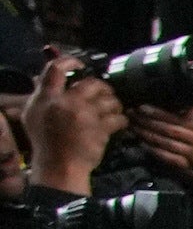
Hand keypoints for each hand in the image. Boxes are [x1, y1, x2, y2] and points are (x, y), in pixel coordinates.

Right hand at [22, 61, 120, 196]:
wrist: (59, 167)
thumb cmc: (45, 142)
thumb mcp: (34, 115)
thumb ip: (42, 96)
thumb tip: (51, 81)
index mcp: (46, 97)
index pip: (55, 69)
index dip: (70, 61)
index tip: (79, 64)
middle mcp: (66, 102)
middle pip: (91, 83)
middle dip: (102, 86)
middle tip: (104, 93)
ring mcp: (85, 115)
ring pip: (109, 99)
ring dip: (114, 103)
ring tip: (113, 108)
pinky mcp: (100, 128)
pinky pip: (119, 117)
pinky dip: (122, 120)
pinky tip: (119, 123)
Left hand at [123, 103, 192, 190]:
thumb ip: (189, 108)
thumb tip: (164, 93)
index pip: (177, 114)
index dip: (157, 111)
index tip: (141, 107)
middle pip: (169, 128)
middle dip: (147, 122)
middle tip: (131, 116)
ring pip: (166, 142)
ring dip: (147, 135)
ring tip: (133, 127)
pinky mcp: (189, 165)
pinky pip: (168, 157)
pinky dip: (154, 151)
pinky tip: (143, 144)